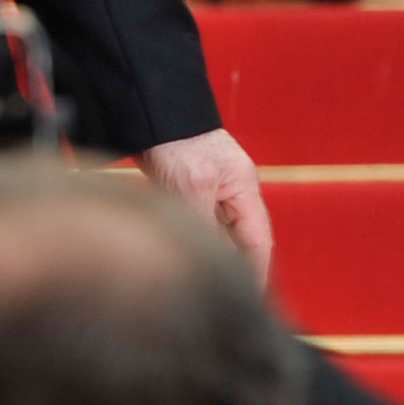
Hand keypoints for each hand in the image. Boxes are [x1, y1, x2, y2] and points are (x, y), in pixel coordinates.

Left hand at [138, 128, 272, 287]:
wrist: (144, 103)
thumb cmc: (172, 138)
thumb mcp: (190, 188)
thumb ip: (204, 227)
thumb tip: (211, 263)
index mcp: (243, 187)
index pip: (259, 241)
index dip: (258, 272)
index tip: (252, 301)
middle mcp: (231, 188)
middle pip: (240, 239)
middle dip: (236, 267)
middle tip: (226, 299)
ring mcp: (209, 185)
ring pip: (217, 232)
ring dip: (213, 255)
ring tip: (204, 284)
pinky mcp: (185, 184)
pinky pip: (197, 221)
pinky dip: (195, 239)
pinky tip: (185, 255)